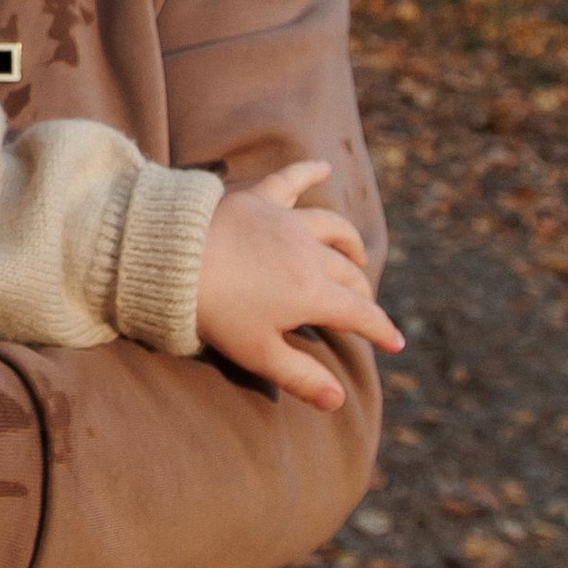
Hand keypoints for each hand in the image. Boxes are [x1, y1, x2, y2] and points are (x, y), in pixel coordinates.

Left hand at [194, 160, 404, 414]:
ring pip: (332, 228)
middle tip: (362, 307)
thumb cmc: (213, 311)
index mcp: (314, 294)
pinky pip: (291, 180)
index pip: (360, 314)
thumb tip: (338, 400)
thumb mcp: (257, 353)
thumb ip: (301, 377)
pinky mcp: (260, 199)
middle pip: (349, 272)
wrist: (171, 258)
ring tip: (355, 254)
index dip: (381, 330)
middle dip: (361, 293)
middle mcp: (311, 254)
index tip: (395, 342)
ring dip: (349, 242)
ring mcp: (287, 222)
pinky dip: (309, 171)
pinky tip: (323, 166)